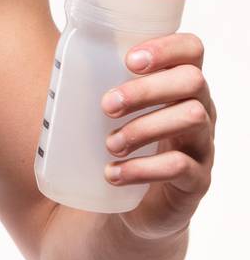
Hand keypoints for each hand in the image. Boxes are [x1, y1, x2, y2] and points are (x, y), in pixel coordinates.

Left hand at [100, 32, 215, 240]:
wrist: (139, 212)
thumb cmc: (123, 149)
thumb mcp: (115, 115)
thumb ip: (99, 86)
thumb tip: (56, 57)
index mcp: (179, 87)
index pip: (191, 50)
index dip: (166, 47)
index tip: (129, 60)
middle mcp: (200, 109)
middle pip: (192, 80)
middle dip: (145, 89)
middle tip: (107, 106)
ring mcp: (202, 145)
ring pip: (191, 118)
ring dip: (143, 127)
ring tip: (110, 145)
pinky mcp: (197, 180)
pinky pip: (180, 166)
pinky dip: (141, 169)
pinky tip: (113, 174)